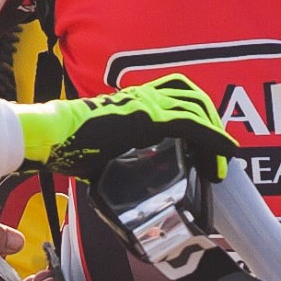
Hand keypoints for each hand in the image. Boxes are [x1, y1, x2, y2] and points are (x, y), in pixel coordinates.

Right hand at [16, 73, 234, 179]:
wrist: (54, 135)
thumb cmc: (70, 144)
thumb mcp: (104, 148)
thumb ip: (121, 157)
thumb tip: (123, 186)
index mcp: (134, 100)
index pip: (177, 94)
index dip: (199, 113)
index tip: (207, 142)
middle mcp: (144, 96)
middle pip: (194, 97)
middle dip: (213, 123)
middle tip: (220, 154)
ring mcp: (148, 104)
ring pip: (198, 109)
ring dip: (216, 135)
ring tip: (222, 162)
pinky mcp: (150, 119)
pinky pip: (193, 125)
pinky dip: (214, 139)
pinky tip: (227, 153)